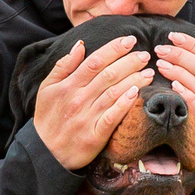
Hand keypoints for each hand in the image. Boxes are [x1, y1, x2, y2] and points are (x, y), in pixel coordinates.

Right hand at [31, 37, 150, 171]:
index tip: (130, 40)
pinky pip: (112, 118)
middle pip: (108, 75)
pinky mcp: (94, 136)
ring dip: (134, 80)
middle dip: (129, 62)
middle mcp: (78, 99)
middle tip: (145, 55)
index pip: (95, 61)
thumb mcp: (46, 89)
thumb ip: (63, 66)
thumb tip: (80, 45)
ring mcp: (86, 118)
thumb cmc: (48, 118)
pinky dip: (124, 105)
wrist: (45, 153)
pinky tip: (137, 94)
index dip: (114, 49)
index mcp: (67, 86)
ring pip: (113, 93)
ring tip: (149, 73)